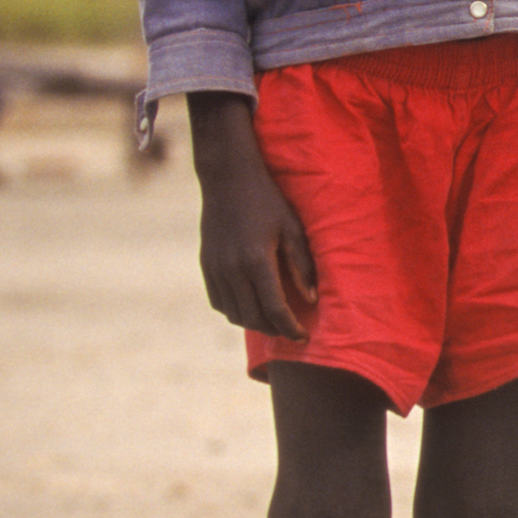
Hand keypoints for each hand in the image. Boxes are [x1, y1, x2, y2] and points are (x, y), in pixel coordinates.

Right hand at [186, 92, 315, 337]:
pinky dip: (235, 311)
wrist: (228, 180)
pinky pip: (219, 302)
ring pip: (233, 313)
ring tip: (275, 322)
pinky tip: (252, 307)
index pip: (274, 308)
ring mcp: (215, 269)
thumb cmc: (268, 202)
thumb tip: (312, 299)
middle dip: (274, 330)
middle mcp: (231, 269)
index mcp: (256, 260)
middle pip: (253, 317)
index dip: (290, 328)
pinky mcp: (206, 266)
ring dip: (254, 323)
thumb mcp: (292, 229)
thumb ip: (302, 266)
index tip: (303, 337)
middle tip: (292, 332)